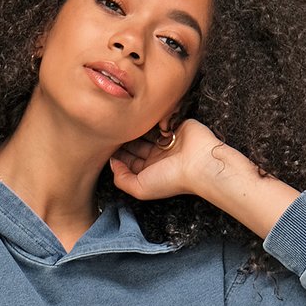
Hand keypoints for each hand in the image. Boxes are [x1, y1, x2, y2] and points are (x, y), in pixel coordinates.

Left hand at [108, 117, 228, 202]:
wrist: (199, 163)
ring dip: (137, 126)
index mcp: (149, 172)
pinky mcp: (176, 127)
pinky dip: (152, 118)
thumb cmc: (172, 179)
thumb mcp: (139, 189)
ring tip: (127, 120)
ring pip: (145, 131)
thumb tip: (113, 163)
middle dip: (124, 137)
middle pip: (135, 144)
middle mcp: (157, 157)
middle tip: (114, 128)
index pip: (128, 160)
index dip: (116, 153)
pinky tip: (144, 116)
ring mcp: (166, 142)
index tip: (106, 143)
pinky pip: (159, 119)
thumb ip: (121, 179)